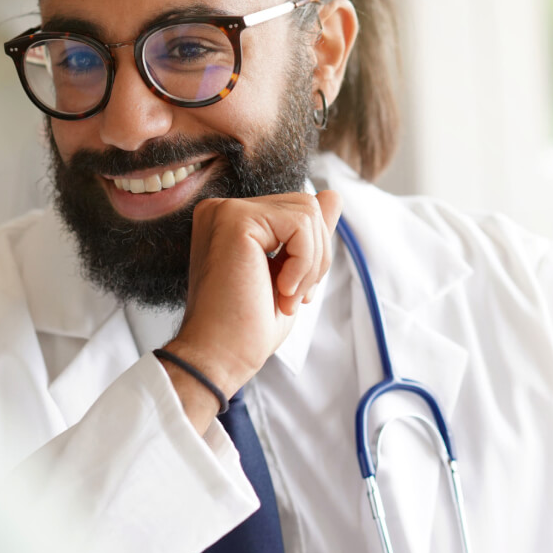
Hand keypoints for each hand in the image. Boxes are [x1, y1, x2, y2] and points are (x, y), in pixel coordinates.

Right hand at [161, 189, 341, 432]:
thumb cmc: (248, 327)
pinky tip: (279, 289)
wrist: (219, 357)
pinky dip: (304, 263)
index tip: (288, 293)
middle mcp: (223, 209)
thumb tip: (333, 195)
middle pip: (307, 206)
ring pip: (308, 212)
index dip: (310, 255)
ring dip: (309, 264)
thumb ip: (308, 234)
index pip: (298, 212)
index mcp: (233, 221)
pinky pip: (301, 224)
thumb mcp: (291, 274)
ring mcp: (226, 210)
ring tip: (284, 296)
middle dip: (315, 257)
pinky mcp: (234, 218)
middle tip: (290, 297)